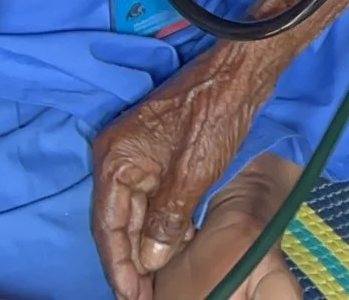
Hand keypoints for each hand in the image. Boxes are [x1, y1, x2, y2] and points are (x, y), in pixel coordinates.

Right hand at [93, 46, 282, 299]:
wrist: (240, 71)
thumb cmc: (215, 114)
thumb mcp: (192, 175)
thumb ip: (166, 220)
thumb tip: (150, 259)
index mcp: (115, 159)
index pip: (108, 225)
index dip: (118, 266)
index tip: (130, 295)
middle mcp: (117, 156)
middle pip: (118, 221)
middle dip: (131, 261)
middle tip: (142, 296)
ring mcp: (138, 152)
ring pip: (136, 210)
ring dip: (147, 244)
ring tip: (156, 280)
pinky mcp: (157, 151)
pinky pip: (152, 195)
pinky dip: (161, 221)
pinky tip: (174, 246)